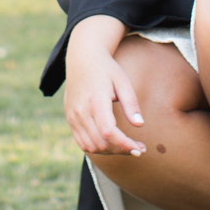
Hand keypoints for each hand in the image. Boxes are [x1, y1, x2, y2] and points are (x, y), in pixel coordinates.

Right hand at [63, 16, 145, 156]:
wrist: (82, 58)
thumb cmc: (106, 69)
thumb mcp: (123, 81)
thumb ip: (131, 103)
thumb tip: (140, 124)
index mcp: (96, 101)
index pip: (109, 132)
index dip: (125, 145)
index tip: (140, 148)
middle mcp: (81, 111)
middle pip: (101, 143)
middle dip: (121, 150)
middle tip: (139, 148)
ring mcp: (73, 116)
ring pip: (90, 147)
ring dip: (110, 151)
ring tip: (125, 146)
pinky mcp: (70, 119)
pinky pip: (82, 142)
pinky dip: (97, 148)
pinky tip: (111, 143)